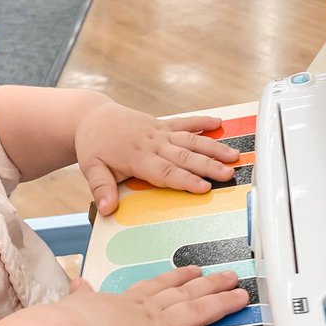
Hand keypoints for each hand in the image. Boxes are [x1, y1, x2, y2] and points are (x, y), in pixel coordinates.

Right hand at [66, 267, 248, 325]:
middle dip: (209, 284)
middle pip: (184, 294)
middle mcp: (145, 312)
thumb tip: (77, 282)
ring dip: (222, 303)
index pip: (156, 287)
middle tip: (229, 275)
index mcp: (124, 303)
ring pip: (198, 311)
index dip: (176, 277)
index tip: (192, 270)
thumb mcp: (74, 305)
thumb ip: (81, 295)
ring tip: (242, 296)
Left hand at [73, 102, 240, 213]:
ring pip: (190, 139)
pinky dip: (202, 122)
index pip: (165, 171)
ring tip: (234, 155)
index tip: (204, 187)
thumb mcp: (91, 168)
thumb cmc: (94, 145)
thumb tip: (107, 209)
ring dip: (213, 147)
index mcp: (137, 157)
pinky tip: (219, 123)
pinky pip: (185, 122)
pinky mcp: (162, 124)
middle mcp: (152, 143)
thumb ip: (101, 188)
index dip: (186, 180)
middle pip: (185, 156)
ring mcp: (159, 132)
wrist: (91, 117)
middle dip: (208, 165)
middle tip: (229, 173)